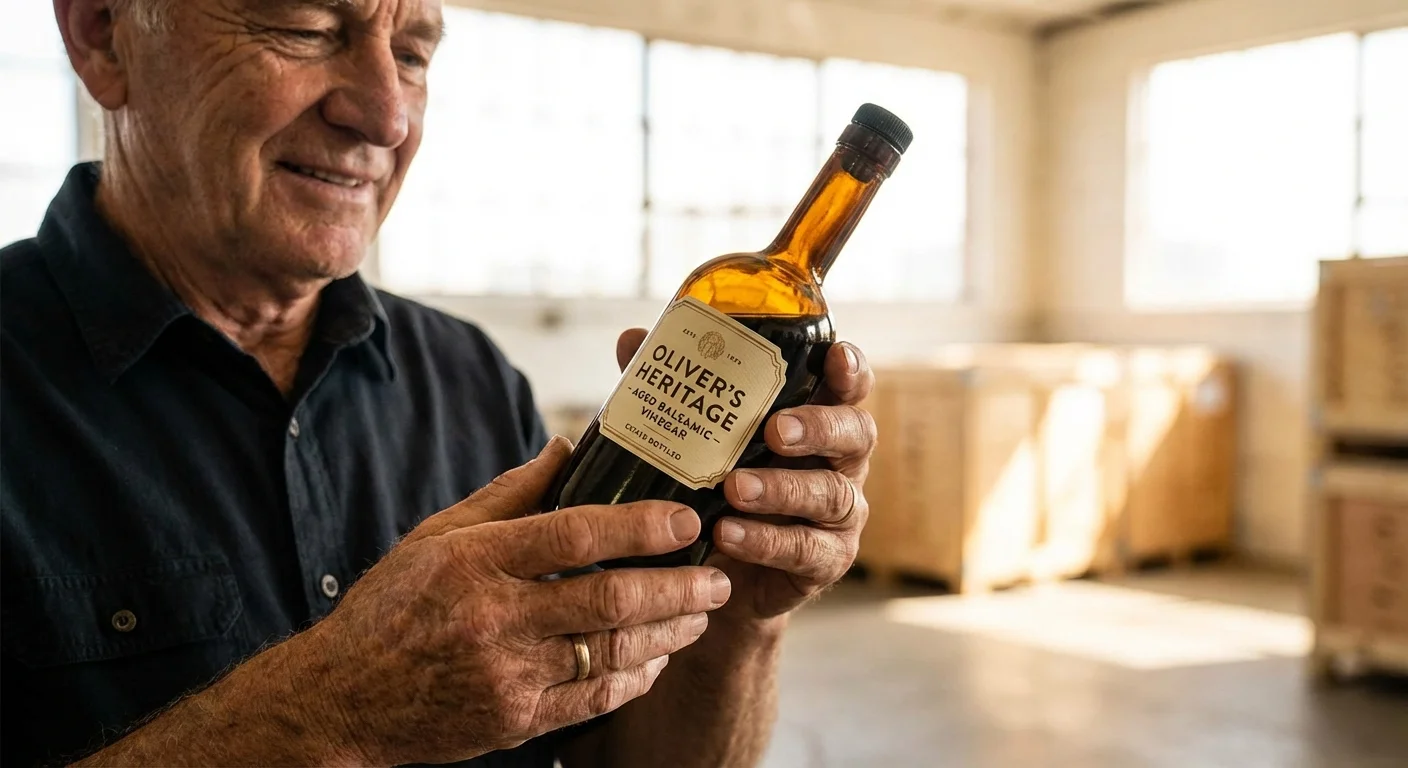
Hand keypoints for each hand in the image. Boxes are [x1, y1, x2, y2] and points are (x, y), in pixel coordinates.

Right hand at [300, 438, 731, 766]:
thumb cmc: (393, 607)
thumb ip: (507, 494)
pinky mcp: (515, 720)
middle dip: (676, 586)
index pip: (574, 534)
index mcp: (474, 560)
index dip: (639, 525)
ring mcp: (507, 674)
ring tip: (701, 612)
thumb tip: (566, 447)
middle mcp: (494, 617)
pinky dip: (634, 679)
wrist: (343, 699)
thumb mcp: (438, 536)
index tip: (684, 519)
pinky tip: (657, 658)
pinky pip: (594, 699)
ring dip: (668, 631)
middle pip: (607, 598)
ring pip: (611, 652)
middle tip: (715, 575)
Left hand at [615, 330, 874, 621]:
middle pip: (855, 435)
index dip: (849, 370)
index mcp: (816, 421)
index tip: (833, 355)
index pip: (847, 388)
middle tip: (774, 431)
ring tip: (734, 489)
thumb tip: (633, 340)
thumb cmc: (716, 489)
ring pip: (830, 495)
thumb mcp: (699, 439)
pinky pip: (805, 550)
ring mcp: (839, 515)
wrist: (713, 575)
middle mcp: (839, 463)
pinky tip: (728, 534)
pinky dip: (765, 541)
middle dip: (817, 429)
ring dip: (781, 489)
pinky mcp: (825, 561)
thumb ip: (678, 392)